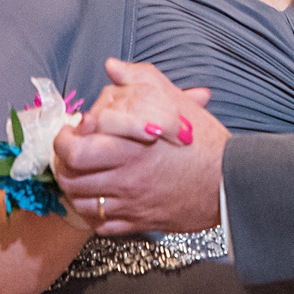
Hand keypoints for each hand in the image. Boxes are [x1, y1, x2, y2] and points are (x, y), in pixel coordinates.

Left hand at [54, 59, 227, 234]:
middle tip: (70, 156)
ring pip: (82, 204)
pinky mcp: (140, 223)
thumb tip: (113, 67)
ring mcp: (131, 204)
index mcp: (128, 148)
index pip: (72, 150)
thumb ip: (140, 80)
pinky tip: (103, 201)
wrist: (232, 182)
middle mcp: (125, 179)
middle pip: (70, 179)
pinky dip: (96, 215)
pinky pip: (102, 226)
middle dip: (63, 166)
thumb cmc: (205, 143)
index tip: (70, 133)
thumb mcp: (174, 103)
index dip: (62, 140)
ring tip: (83, 177)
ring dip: (76, 190)